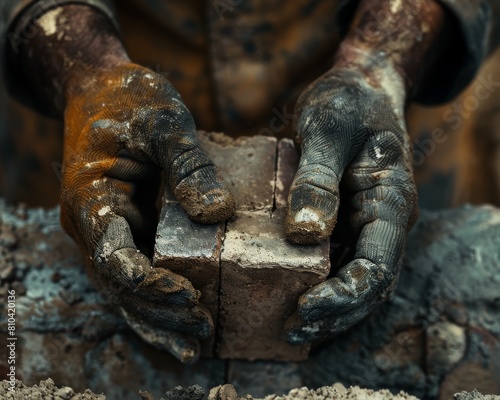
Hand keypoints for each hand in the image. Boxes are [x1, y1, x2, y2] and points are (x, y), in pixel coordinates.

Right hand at [60, 63, 234, 361]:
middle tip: (202, 330)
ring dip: (158, 318)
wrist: (100, 90)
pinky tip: (181, 319)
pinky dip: (157, 300)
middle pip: (121, 286)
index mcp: (92, 201)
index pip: (115, 258)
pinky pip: (138, 272)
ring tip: (195, 344)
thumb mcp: (162, 120)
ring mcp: (109, 231)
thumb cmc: (128, 100)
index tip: (189, 296)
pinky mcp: (127, 228)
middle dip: (160, 312)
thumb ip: (187, 163)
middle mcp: (95, 226)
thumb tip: (217, 211)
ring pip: (127, 290)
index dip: (149, 284)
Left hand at [284, 56, 417, 342]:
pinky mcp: (349, 221)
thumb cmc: (347, 102)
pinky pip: (340, 263)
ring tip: (290, 327)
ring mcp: (368, 225)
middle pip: (371, 286)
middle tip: (291, 330)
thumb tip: (305, 234)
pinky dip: (322, 286)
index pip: (377, 267)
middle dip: (335, 314)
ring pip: (357, 281)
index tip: (303, 309)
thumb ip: (318, 178)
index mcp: (392, 203)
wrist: (360, 88)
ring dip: (330, 309)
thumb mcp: (328, 129)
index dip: (344, 296)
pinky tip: (292, 296)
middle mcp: (385, 222)